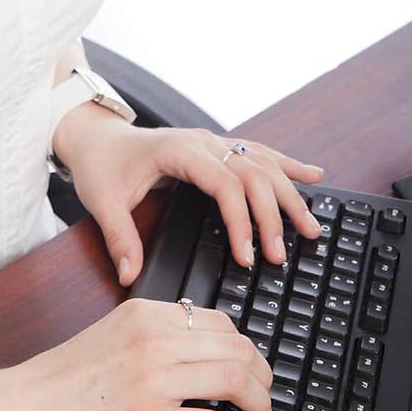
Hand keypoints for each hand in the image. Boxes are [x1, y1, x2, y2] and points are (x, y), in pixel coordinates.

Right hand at [0, 296, 273, 410]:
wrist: (20, 410)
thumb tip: (194, 351)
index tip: (252, 366)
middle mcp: (153, 339)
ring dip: (260, 403)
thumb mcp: (110, 335)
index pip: (219, 321)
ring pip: (234, 378)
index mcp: (145, 314)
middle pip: (236, 347)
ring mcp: (152, 378)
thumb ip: (151, 335)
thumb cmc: (59, 381)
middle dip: (262, 374)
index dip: (246, 347)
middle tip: (265, 395)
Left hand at [53, 107, 325, 286]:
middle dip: (271, 215)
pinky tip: (314, 176)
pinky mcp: (217, 147)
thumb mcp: (103, 202)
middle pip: (252, 173)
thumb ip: (119, 238)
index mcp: (179, 151)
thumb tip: (131, 276)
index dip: (240, 219)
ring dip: (289, 193)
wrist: (97, 135)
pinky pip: (259, 152)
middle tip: (281, 255)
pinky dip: (288, 165)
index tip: (247, 255)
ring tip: (310, 227)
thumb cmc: (102, 165)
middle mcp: (203, 142)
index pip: (223, 183)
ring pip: (262, 162)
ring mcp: (213, 141)